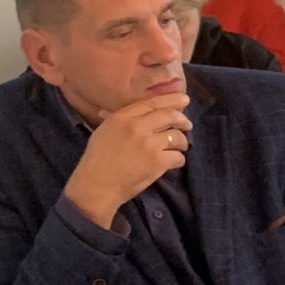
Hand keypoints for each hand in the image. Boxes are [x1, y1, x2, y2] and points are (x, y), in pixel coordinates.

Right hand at [62, 92, 191, 227]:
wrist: (96, 185)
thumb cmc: (97, 160)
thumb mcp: (103, 132)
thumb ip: (118, 119)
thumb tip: (124, 110)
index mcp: (122, 117)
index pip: (152, 103)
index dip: (171, 100)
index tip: (184, 99)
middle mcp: (137, 127)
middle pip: (170, 116)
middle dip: (183, 120)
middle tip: (188, 124)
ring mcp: (149, 144)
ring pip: (178, 136)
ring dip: (182, 142)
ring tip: (179, 147)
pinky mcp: (158, 161)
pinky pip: (178, 156)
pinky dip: (178, 160)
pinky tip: (173, 162)